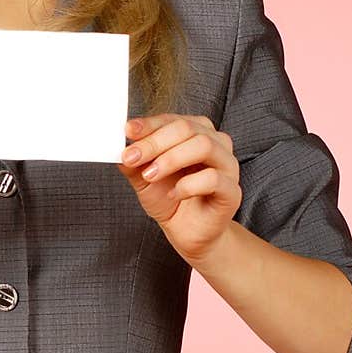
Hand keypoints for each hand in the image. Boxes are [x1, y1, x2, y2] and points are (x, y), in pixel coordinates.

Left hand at [117, 114, 242, 262]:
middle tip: (132, 157)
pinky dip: (188, 185)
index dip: (149, 125)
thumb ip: (134, 161)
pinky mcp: (231, 191)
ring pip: (204, 146)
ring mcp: (227, 166)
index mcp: (196, 133)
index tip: (128, 131)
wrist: (188, 232)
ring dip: (171, 159)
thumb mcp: (144, 178)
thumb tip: (120, 147)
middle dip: (155, 142)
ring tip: (150, 175)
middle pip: (187, 129)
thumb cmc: (170, 199)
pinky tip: (174, 194)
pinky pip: (213, 179)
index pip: (173, 120)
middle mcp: (216, 144)